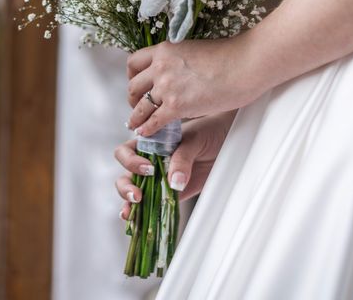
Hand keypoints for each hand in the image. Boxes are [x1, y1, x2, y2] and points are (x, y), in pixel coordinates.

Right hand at [115, 111, 235, 218]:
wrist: (227, 141)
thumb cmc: (208, 131)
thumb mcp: (194, 140)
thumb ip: (182, 159)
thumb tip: (174, 182)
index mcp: (150, 142)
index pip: (127, 151)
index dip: (130, 161)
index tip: (147, 168)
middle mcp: (150, 160)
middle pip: (125, 174)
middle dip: (126, 186)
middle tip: (137, 194)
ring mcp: (158, 178)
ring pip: (134, 191)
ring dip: (129, 202)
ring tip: (133, 210)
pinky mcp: (170, 193)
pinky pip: (153, 204)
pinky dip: (143, 214)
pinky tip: (138, 221)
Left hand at [126, 35, 264, 135]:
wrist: (246, 64)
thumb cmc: (229, 57)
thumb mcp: (194, 50)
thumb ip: (179, 62)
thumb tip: (177, 74)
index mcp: (164, 50)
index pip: (134, 62)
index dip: (132, 76)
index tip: (137, 85)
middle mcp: (161, 66)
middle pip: (133, 86)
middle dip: (132, 99)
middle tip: (137, 106)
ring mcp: (167, 86)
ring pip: (140, 106)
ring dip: (136, 117)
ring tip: (136, 124)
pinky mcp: (177, 106)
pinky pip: (154, 121)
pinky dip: (147, 129)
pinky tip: (146, 133)